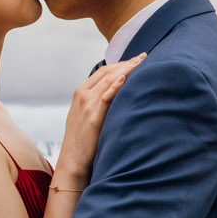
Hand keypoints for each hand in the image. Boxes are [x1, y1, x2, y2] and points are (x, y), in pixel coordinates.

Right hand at [53, 53, 144, 186]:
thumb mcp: (86, 116)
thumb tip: (116, 96)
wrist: (73, 160)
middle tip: (144, 57)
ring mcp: (86, 105)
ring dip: (127, 69)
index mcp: (80, 93)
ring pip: (108, 80)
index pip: (102, 71)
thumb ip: (96, 103)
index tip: (135, 60)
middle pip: (107, 72)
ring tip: (142, 62)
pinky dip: (116, 85)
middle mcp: (82, 95)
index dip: (120, 64)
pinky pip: (106, 96)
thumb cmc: (82, 141)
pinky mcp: (93, 116)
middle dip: (126, 63)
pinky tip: (126, 77)